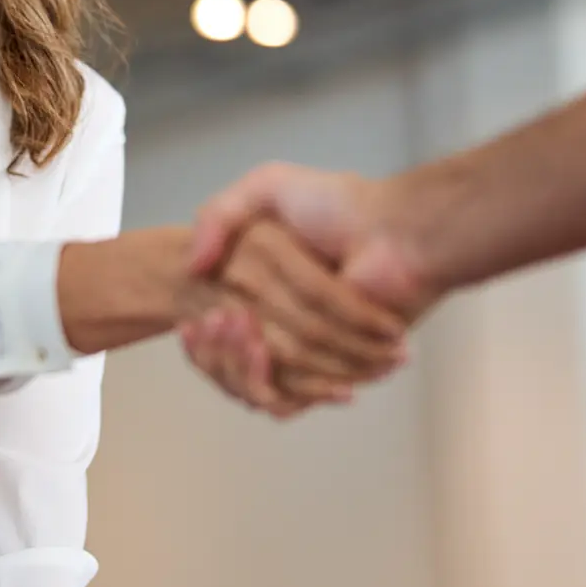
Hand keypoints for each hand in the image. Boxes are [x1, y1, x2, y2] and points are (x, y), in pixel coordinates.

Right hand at [173, 218, 408, 417]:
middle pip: (229, 365)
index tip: (190, 321)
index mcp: (267, 295)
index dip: (198, 338)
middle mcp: (285, 327)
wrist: (395, 235)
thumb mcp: (268, 187)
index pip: (216, 334)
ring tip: (238, 327)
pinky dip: (264, 383)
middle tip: (214, 319)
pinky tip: (256, 350)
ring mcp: (309, 353)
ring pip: (250, 385)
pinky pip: (285, 399)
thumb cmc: (340, 206)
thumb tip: (192, 266)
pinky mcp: (331, 373)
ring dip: (232, 364)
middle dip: (214, 351)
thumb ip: (219, 215)